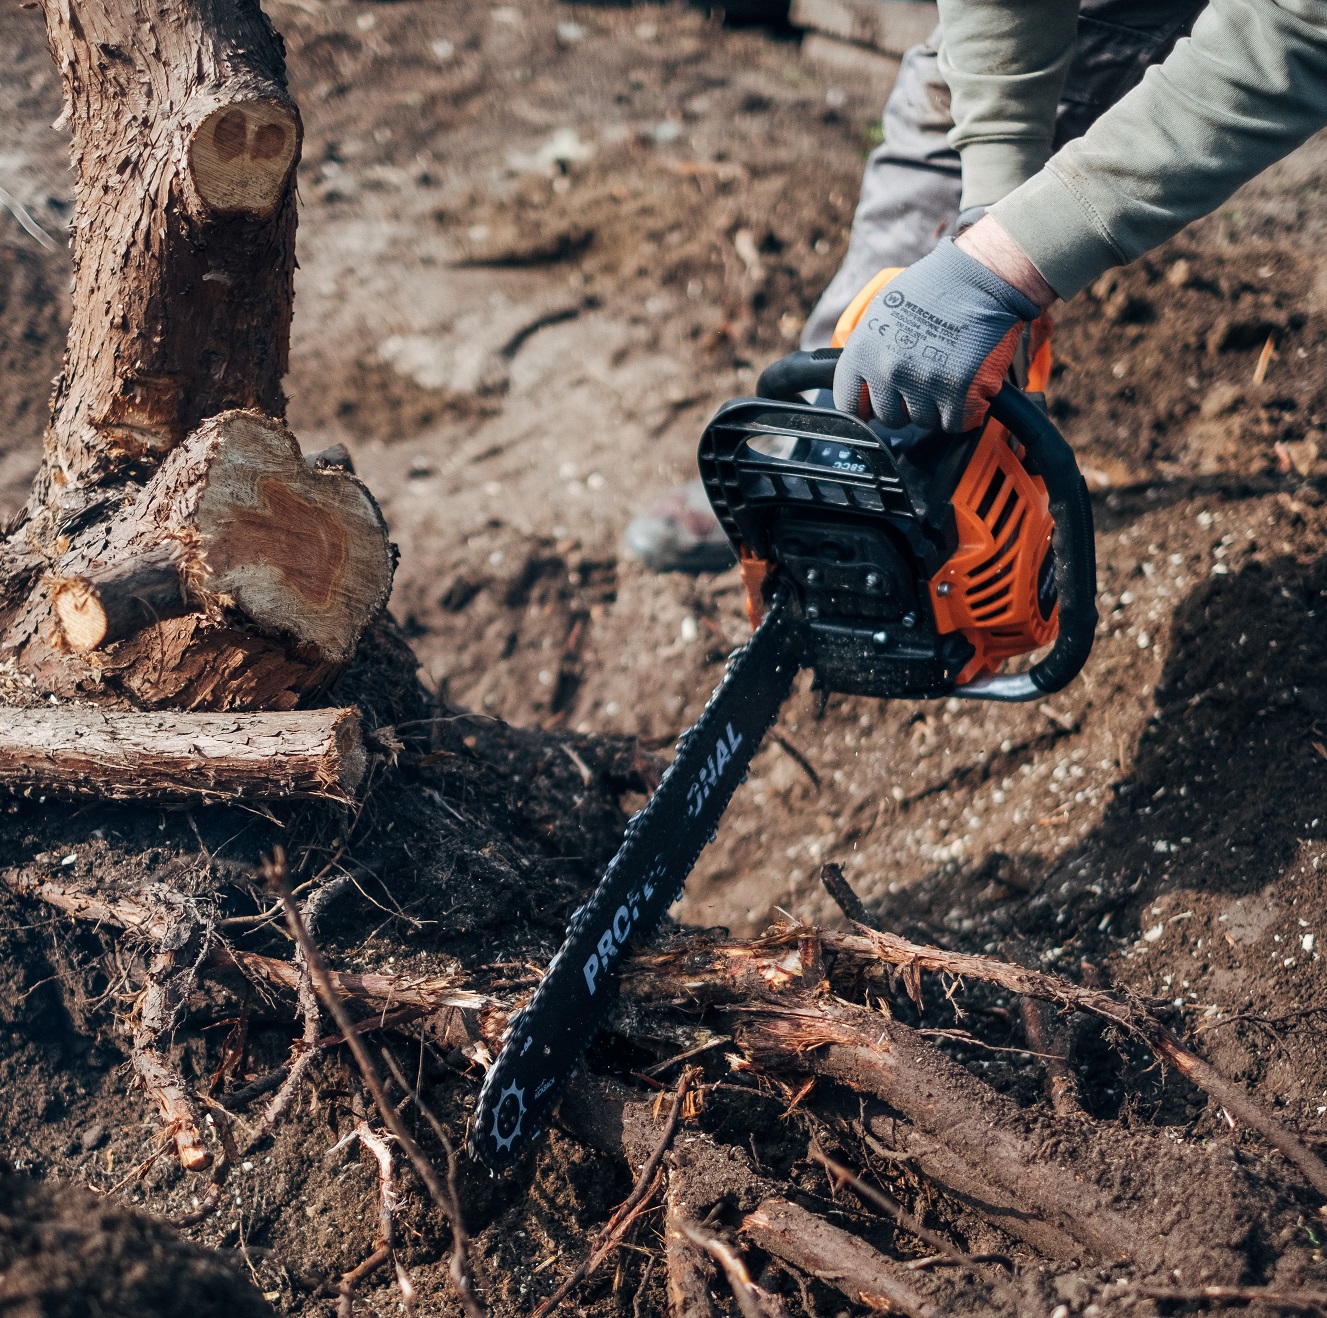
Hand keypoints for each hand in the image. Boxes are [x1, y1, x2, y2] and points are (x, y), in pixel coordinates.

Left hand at [833, 234, 1047, 432]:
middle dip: (906, 405)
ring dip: (937, 407)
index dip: (866, 407)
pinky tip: (967, 388)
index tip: (876, 407)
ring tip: (947, 376)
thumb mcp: (883, 312)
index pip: (849, 404)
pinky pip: (955, 423)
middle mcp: (888, 369)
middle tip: (923, 383)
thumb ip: (869, 349)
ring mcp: (923, 382)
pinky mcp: (958, 391)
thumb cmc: (935, 288)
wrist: (982, 277)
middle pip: (889, 417)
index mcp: (863, 350)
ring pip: (923, 421)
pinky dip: (965, 411)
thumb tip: (862, 382)